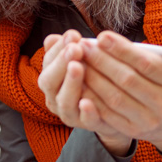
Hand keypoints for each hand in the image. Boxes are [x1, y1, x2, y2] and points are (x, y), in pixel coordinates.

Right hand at [36, 30, 132, 155]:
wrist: (114, 109)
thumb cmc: (94, 78)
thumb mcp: (82, 61)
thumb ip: (68, 50)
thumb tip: (52, 38)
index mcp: (52, 80)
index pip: (47, 63)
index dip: (58, 49)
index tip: (73, 35)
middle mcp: (55, 98)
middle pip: (49, 82)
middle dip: (61, 64)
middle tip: (74, 48)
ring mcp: (71, 114)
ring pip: (64, 102)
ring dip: (70, 83)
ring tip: (78, 67)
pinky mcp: (90, 126)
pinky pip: (86, 121)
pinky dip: (86, 112)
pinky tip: (87, 102)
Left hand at [78, 33, 161, 156]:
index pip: (147, 64)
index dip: (122, 50)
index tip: (102, 36)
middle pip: (127, 80)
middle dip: (102, 61)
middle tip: (84, 46)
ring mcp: (149, 121)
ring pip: (115, 98)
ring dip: (93, 78)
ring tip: (78, 61)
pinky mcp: (133, 131)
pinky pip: (108, 115)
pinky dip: (92, 99)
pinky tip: (80, 84)